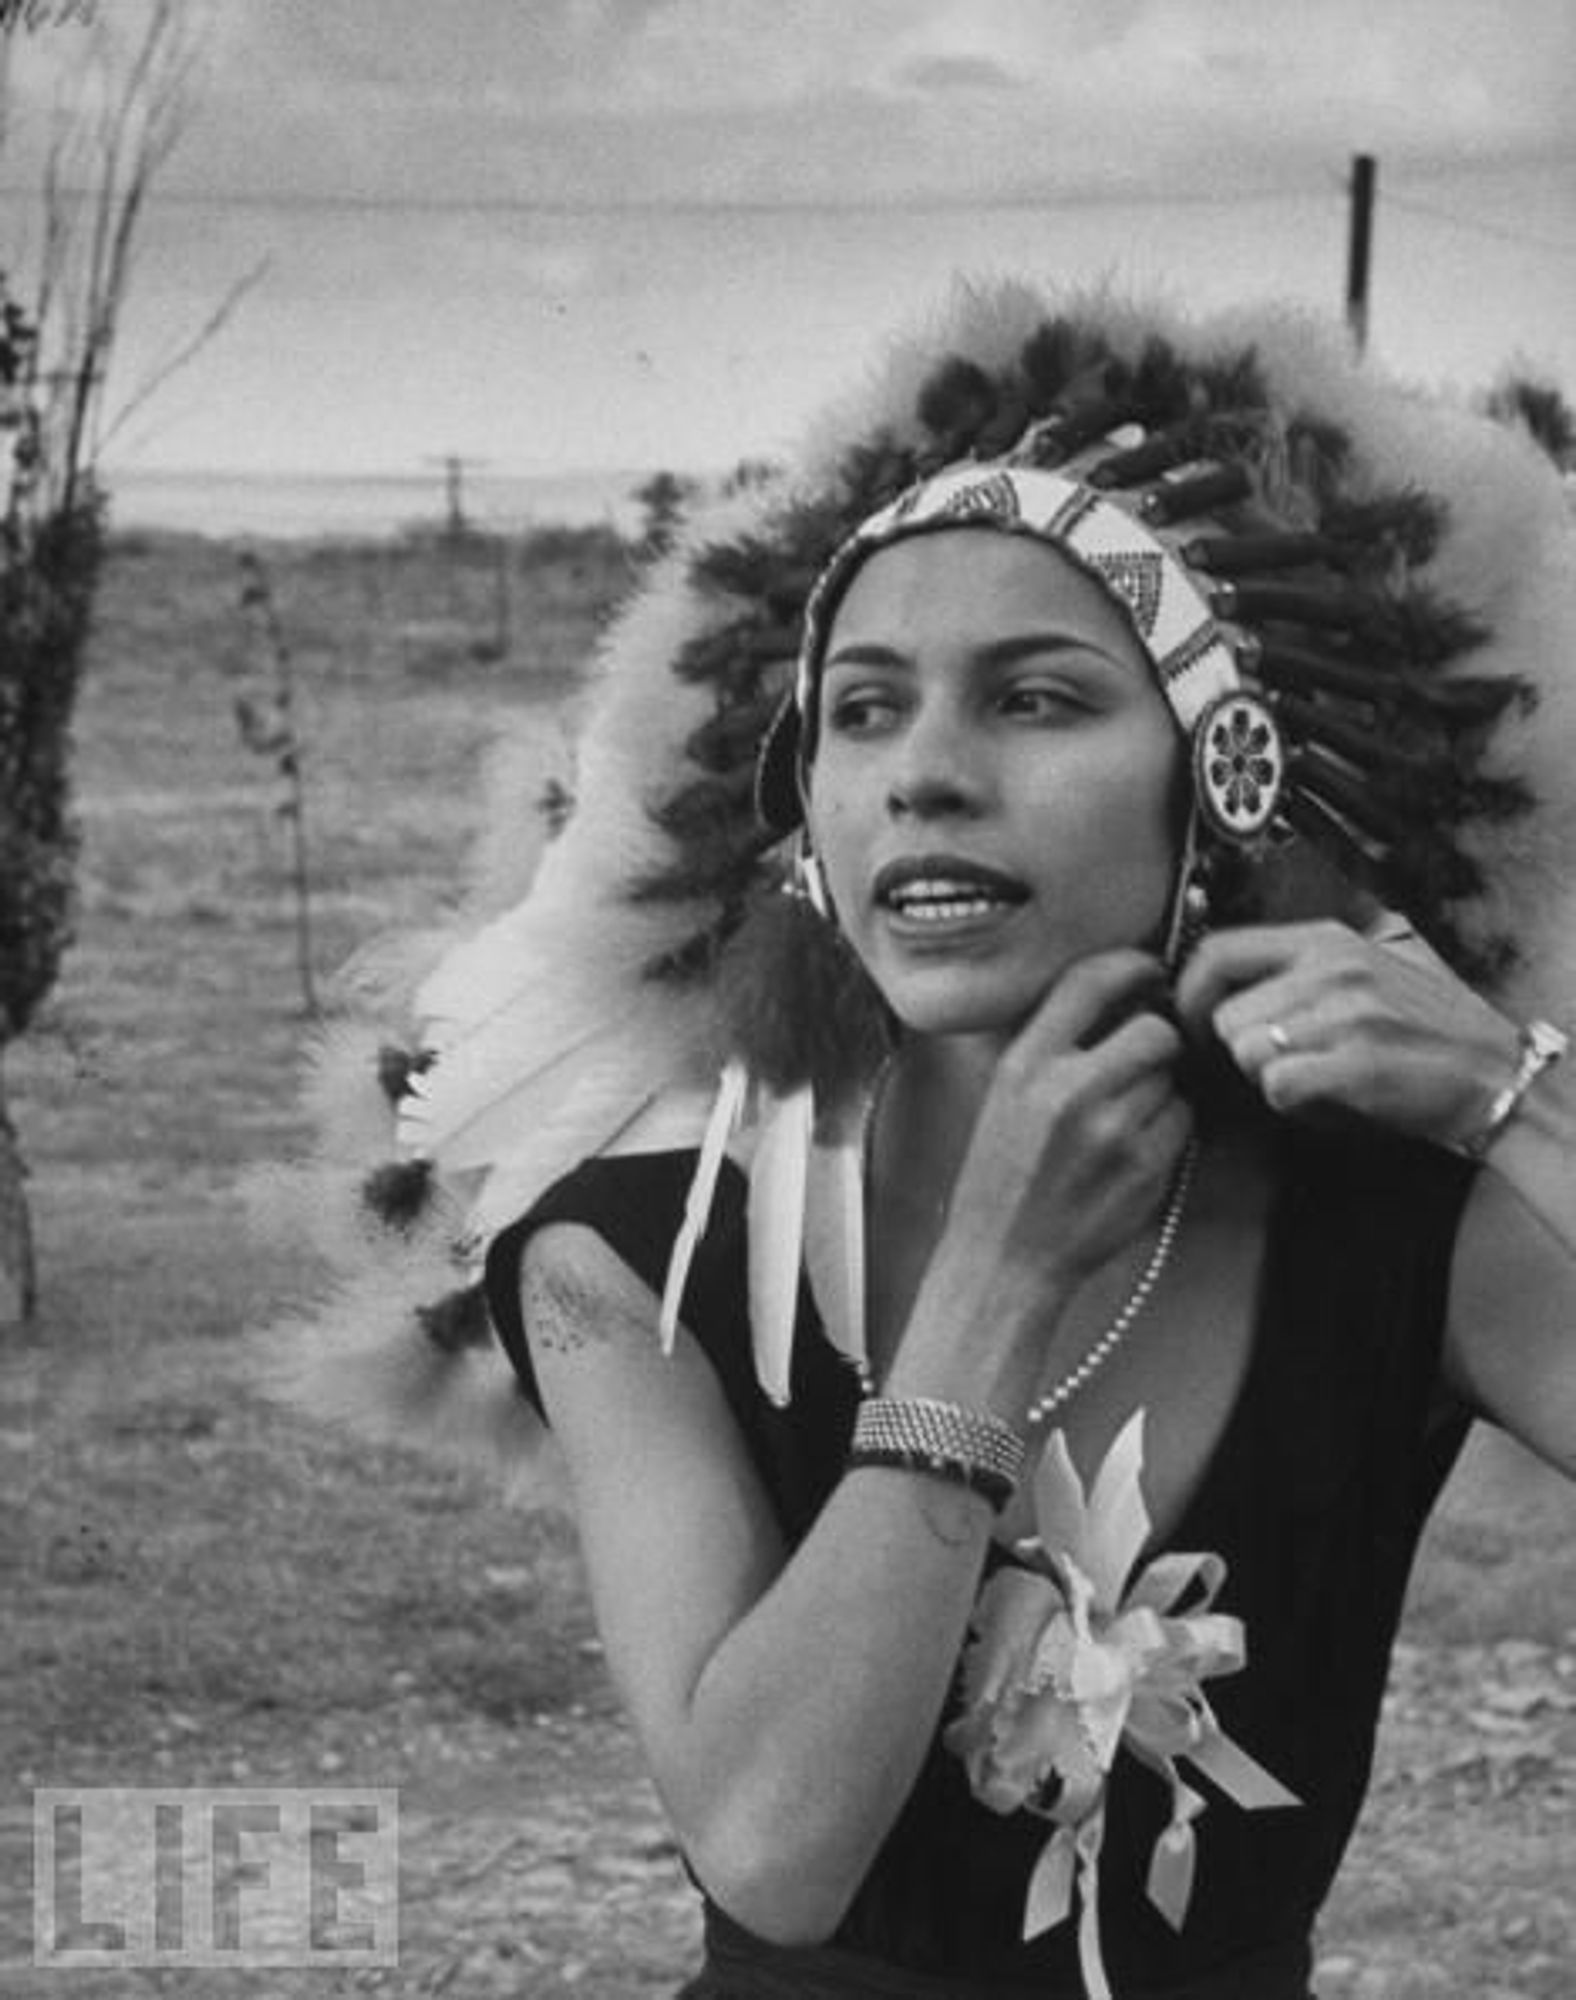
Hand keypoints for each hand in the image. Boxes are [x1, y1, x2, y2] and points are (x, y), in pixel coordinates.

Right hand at [947, 949, 1192, 1291]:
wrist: (1004, 1257)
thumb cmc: (1001, 1176)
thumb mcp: (1004, 1096)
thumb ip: (1051, 1046)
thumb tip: (1116, 998)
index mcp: (1024, 1064)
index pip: (1089, 982)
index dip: (1130, 966)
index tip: (1148, 971)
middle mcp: (1068, 1090)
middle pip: (1153, 1031)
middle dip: (1158, 1041)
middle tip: (1144, 1058)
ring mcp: (1112, 1131)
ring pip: (1172, 1079)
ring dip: (1160, 1089)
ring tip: (1123, 1118)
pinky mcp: (1145, 1168)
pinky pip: (1182, 1122)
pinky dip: (1168, 1128)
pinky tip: (1133, 1150)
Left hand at [1174, 919, 1521, 1150]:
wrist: (1496, 1072)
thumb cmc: (1426, 1027)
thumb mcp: (1369, 965)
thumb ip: (1301, 965)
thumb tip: (1219, 976)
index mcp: (1327, 940)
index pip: (1220, 950)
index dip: (1189, 993)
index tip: (1192, 1024)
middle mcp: (1332, 967)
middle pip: (1226, 1017)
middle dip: (1241, 1053)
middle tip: (1279, 1066)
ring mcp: (1346, 1013)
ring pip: (1245, 1053)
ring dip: (1269, 1078)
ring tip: (1315, 1078)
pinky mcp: (1357, 1062)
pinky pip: (1277, 1086)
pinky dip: (1293, 1104)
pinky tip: (1327, 1099)